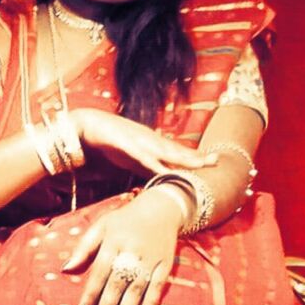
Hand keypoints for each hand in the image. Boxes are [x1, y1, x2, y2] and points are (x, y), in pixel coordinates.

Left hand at [62, 190, 181, 304]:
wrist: (162, 207)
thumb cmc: (125, 219)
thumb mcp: (101, 226)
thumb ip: (84, 248)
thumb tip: (65, 269)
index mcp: (113, 242)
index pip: (99, 273)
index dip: (90, 294)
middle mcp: (132, 251)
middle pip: (117, 284)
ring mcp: (150, 259)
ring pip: (137, 289)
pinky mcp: (165, 264)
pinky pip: (158, 287)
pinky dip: (151, 304)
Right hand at [73, 108, 216, 176]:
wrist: (88, 125)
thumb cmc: (110, 142)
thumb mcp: (133, 159)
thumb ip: (146, 168)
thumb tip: (159, 179)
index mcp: (152, 144)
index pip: (177, 153)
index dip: (194, 158)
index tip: (211, 162)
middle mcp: (150, 141)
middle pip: (177, 151)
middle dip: (196, 157)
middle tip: (216, 160)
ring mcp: (139, 142)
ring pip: (165, 153)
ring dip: (182, 158)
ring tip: (200, 164)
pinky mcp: (126, 145)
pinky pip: (143, 157)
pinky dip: (154, 164)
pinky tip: (165, 171)